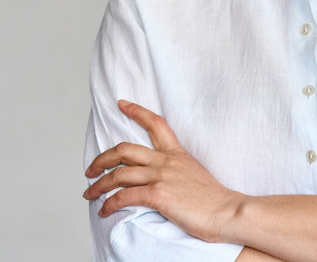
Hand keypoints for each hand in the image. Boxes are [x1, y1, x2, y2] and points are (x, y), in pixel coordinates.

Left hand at [83, 100, 244, 242]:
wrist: (227, 211)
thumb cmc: (214, 200)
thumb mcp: (195, 174)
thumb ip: (177, 172)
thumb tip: (163, 179)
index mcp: (177, 154)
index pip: (155, 124)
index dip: (136, 111)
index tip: (121, 104)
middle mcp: (166, 161)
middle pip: (125, 149)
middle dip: (102, 158)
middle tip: (91, 168)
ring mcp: (161, 176)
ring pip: (118, 174)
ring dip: (99, 185)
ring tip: (89, 193)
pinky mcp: (158, 195)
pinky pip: (123, 197)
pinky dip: (109, 204)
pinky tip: (104, 210)